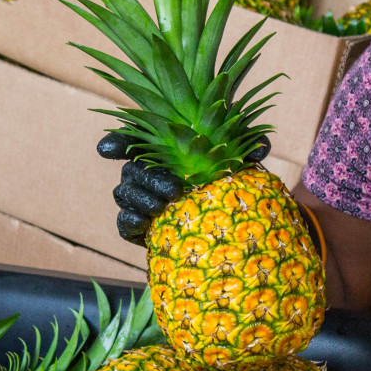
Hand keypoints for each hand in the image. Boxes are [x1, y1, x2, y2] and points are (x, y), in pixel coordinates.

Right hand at [98, 133, 269, 244]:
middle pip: (131, 168)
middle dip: (149, 177)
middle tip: (174, 189)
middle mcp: (144, 172)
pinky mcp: (136, 227)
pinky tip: (146, 224)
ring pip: (124, 193)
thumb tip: (263, 145)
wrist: (216, 232)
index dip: (118, 141)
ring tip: (164, 207)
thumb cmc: (223, 188)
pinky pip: (123, 223)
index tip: (108, 149)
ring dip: (143, 199)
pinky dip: (131, 222)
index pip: (133, 139)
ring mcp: (138, 199)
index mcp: (161, 152)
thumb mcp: (238, 167)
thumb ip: (248, 152)